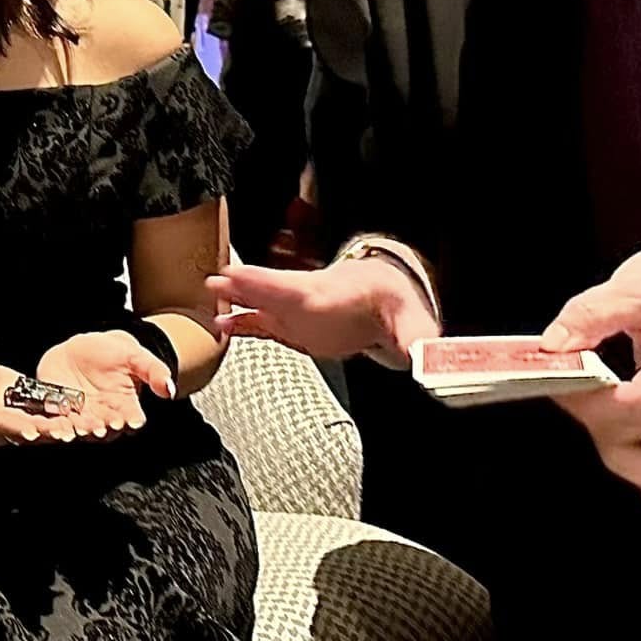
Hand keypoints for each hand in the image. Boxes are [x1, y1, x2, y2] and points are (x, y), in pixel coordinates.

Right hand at [0, 353, 78, 445]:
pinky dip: (60, 423)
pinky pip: (43, 422)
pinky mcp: (24, 417)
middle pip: (24, 432)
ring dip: (57, 431)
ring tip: (76, 430)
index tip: (31, 431)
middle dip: (45, 433)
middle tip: (65, 433)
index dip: (16, 427)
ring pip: (37, 431)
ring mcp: (12, 424)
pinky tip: (77, 421)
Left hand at [37, 330, 178, 440]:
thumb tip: (170, 389)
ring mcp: (82, 417)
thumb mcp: (135, 356)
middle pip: (105, 428)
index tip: (130, 421)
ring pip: (80, 429)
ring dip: (76, 432)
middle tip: (100, 428)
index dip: (131, 420)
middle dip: (102, 429)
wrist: (83, 349)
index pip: (132, 418)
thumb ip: (154, 371)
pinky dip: (52, 427)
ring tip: (72, 431)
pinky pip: (56, 423)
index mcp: (126, 407)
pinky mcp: (60, 414)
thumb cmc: (114, 354)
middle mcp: (105, 417)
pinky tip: (50, 426)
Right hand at [210, 258, 437, 367]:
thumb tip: (428, 362)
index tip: (248, 278)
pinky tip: (224, 328)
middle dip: (248, 285)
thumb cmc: (395, 302)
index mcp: (335, 295)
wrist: (387, 295)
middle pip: (272, 290)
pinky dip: (243, 325)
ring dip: (238, 301)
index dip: (272, 286)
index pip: (299, 290)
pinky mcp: (292, 324)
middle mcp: (309, 298)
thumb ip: (417, 342)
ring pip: (262, 303)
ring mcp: (296, 310)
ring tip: (212, 299)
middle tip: (219, 279)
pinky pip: (262, 322)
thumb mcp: (413, 323)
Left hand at [538, 241, 640, 506]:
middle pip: (633, 443)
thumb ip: (589, 315)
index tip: (557, 371)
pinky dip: (640, 465)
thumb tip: (551, 347)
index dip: (585, 399)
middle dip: (590, 416)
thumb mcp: (634, 285)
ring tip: (593, 401)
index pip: (631, 409)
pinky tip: (618, 431)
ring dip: (611, 443)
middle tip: (568, 380)